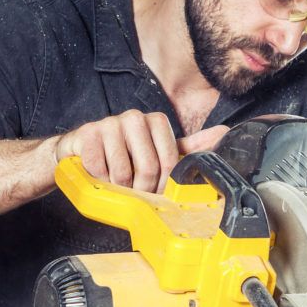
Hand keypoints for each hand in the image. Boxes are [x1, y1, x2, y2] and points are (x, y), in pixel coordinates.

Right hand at [54, 110, 228, 192]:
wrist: (82, 150)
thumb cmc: (124, 153)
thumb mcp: (159, 149)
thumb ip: (190, 145)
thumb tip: (224, 133)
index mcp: (156, 121)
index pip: (170, 163)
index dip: (162, 185)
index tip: (154, 189)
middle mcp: (135, 117)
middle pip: (148, 169)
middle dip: (139, 189)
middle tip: (131, 190)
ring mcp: (110, 123)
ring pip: (122, 173)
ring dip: (117, 187)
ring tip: (113, 180)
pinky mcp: (88, 133)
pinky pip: (99, 169)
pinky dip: (98, 179)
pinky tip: (97, 172)